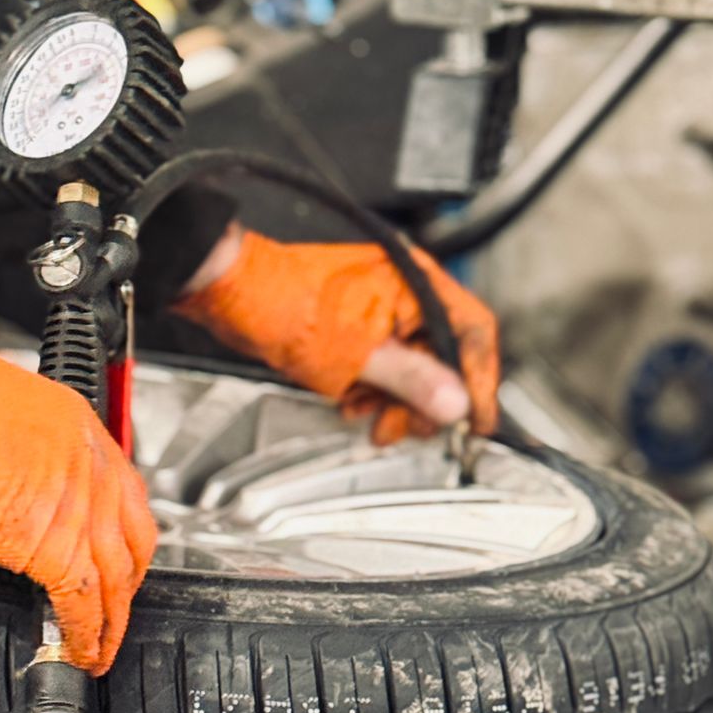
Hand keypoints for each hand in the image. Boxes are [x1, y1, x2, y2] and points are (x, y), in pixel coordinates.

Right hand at [0, 313, 157, 674]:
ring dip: (110, 624)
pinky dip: (85, 634)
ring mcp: (74, 503)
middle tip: (114, 617)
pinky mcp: (45, 541)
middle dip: (126, 589)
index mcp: (79, 428)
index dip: (125, 542)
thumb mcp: (3, 415)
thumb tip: (19, 496)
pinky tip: (78, 651)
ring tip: (97, 651)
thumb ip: (28, 458)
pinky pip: (81, 599)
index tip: (116, 566)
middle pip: (132, 544)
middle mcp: (89, 464)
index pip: (126, 498)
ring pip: (114, 579)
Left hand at [174, 223, 498, 444]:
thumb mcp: (356, 356)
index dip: (480, 383)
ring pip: (412, 362)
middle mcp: (407, 289)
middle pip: (443, 354)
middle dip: (426, 399)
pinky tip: (354, 403)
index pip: (472, 334)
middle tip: (410, 428)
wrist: (233, 290)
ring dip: (396, 399)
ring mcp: (384, 303)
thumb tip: (456, 403)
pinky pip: (385, 359)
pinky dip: (375, 387)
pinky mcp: (361, 319)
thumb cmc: (283, 304)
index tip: (477, 422)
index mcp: (418, 283)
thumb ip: (413, 381)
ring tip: (374, 422)